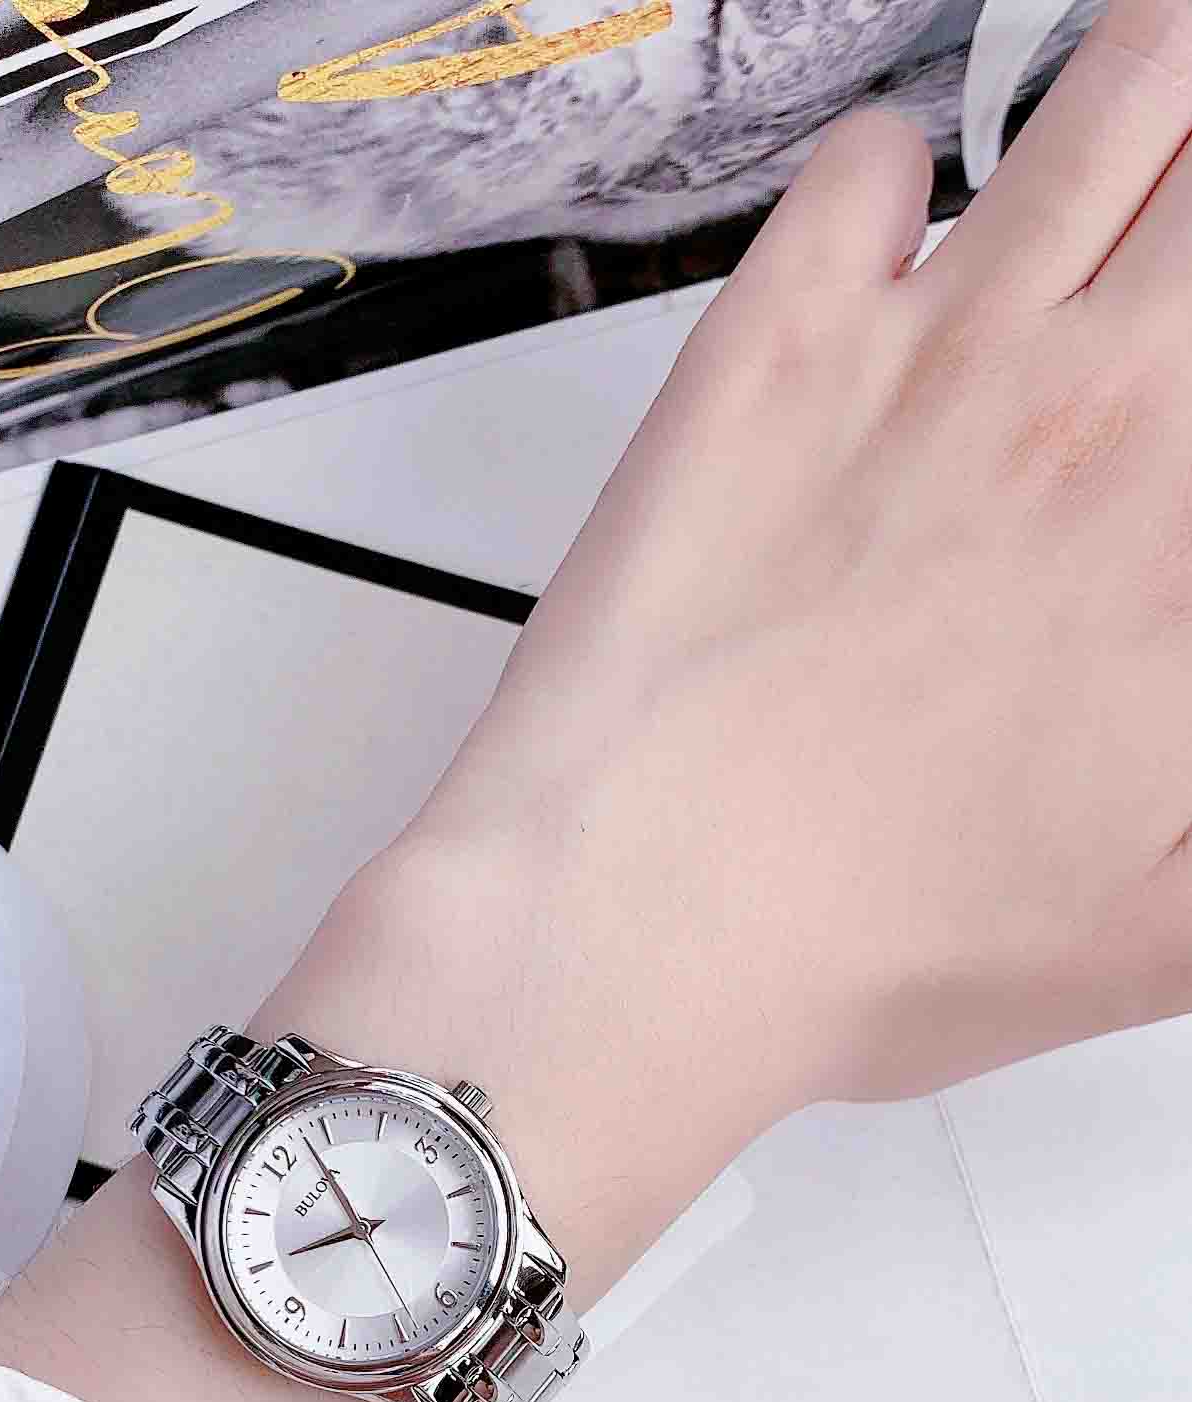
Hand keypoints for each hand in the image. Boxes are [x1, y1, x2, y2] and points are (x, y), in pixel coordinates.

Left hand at [263, 0, 1191, 1304]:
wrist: (638, 926)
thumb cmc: (870, 944)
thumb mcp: (1161, 928)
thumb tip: (1191, 674)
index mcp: (1189, 536)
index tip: (1178, 404)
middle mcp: (1099, 403)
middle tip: (1170, 265)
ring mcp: (932, 347)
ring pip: (1120, 90)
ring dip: (1149, 85)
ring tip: (1142, 127)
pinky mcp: (771, 337)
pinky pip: (871, 156)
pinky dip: (897, 164)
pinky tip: (896, 228)